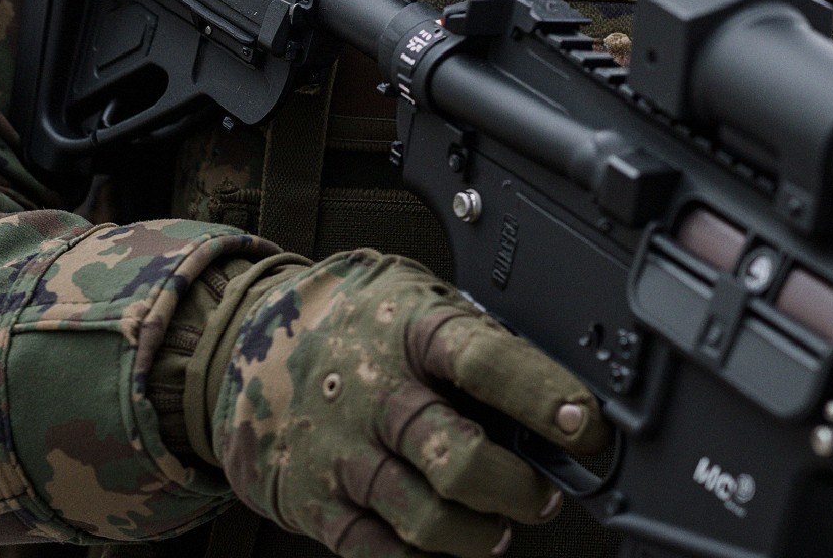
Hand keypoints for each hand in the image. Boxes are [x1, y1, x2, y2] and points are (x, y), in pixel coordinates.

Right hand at [211, 249, 608, 557]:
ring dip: (480, 534)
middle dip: (519, 488)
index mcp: (411, 328)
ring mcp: (342, 450)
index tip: (585, 425)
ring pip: (426, 518)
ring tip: (503, 526)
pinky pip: (379, 553)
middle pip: (459, 458)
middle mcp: (377, 391)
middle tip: (549, 492)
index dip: (542, 395)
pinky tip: (443, 543)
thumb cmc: (356, 319)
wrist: (247, 338)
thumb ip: (471, 341)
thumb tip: (549, 396)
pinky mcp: (314, 500)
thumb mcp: (414, 299)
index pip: (487, 361)